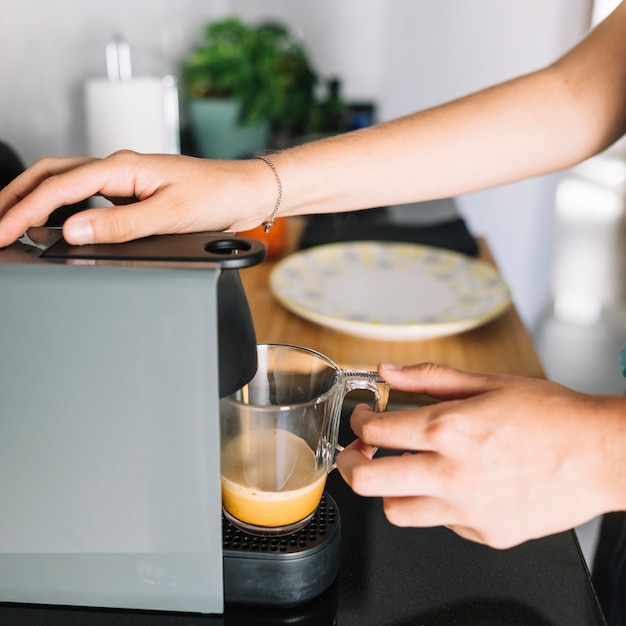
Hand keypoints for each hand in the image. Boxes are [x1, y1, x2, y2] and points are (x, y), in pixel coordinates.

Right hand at [0, 151, 272, 246]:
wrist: (244, 193)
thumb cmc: (217, 196)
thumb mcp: (169, 215)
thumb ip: (121, 225)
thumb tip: (74, 231)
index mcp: (122, 167)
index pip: (59, 188)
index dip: (25, 211)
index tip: (3, 232)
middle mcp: (119, 169)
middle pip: (51, 176)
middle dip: (16, 198)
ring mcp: (125, 181)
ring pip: (66, 184)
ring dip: (36, 200)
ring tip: (13, 220)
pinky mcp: (133, 194)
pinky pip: (87, 197)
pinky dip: (63, 208)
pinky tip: (57, 223)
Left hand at [336, 362, 625, 548]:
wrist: (603, 455)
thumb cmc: (552, 415)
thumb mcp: (488, 382)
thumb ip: (429, 378)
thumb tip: (387, 371)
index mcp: (449, 429)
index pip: (374, 430)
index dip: (358, 422)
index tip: (363, 419)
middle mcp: (452, 474)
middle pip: (367, 481)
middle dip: (350, 463)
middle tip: (357, 453)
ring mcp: (468, 510)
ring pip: (395, 511)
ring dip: (390, 489)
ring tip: (404, 472)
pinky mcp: (486, 534)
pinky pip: (441, 523)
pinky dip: (437, 505)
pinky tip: (456, 486)